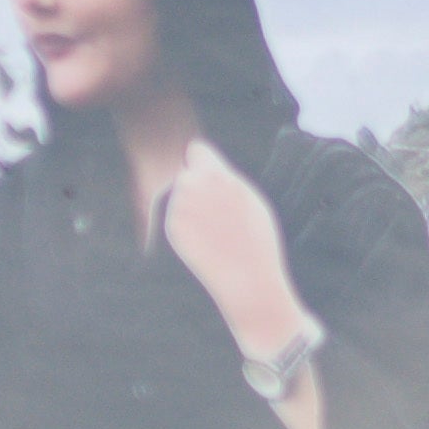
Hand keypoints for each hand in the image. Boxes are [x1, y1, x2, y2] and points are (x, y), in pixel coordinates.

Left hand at [154, 142, 302, 351]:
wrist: (247, 279)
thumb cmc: (256, 237)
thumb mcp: (248, 198)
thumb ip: (225, 178)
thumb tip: (210, 166)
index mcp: (217, 175)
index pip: (196, 150)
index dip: (203, 162)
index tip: (210, 175)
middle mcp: (194, 187)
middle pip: (184, 173)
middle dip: (195, 184)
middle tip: (212, 208)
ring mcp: (179, 208)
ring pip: (179, 196)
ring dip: (190, 205)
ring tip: (213, 228)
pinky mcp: (172, 228)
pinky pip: (176, 217)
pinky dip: (187, 225)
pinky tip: (205, 240)